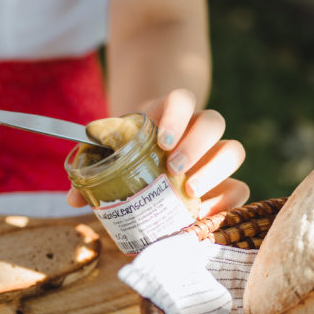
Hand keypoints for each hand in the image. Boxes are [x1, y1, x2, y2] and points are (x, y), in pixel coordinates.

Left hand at [67, 88, 248, 216]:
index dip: (178, 115)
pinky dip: (226, 202)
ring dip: (215, 171)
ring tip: (190, 192)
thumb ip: (93, 168)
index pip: (183, 99)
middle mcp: (198, 129)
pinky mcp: (225, 182)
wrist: (148, 159)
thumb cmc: (127, 152)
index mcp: (170, 113)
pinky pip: (239, 188)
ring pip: (233, 150)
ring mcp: (214, 154)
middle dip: (196, 146)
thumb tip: (74, 198)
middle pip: (213, 123)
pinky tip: (203, 215)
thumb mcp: (110, 152)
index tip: (161, 140)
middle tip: (173, 169)